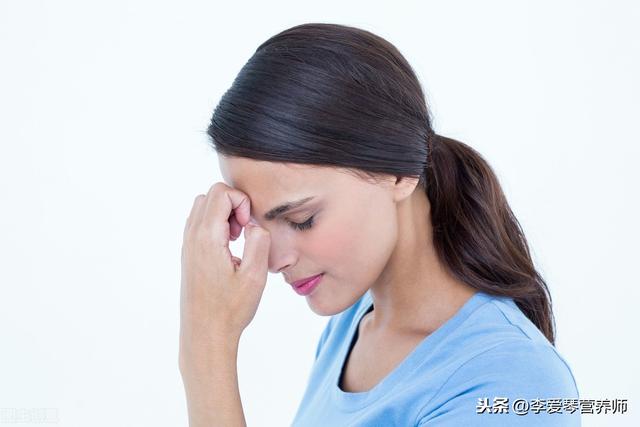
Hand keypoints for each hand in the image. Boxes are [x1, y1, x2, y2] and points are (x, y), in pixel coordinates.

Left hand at [179, 182, 270, 368]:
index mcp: (207, 237)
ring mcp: (187, 245)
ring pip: (203, 207)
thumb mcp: (255, 276)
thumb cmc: (230, 309)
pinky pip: (199, 224)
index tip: (249, 228)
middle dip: (233, 205)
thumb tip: (254, 224)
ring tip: (237, 240)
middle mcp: (192, 237)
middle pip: (210, 195)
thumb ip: (259, 241)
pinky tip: (228, 251)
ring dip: (224, 215)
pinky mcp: (188, 255)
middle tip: (244, 232)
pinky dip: (216, 226)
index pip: (221, 193)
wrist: (205, 335)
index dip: (242, 202)